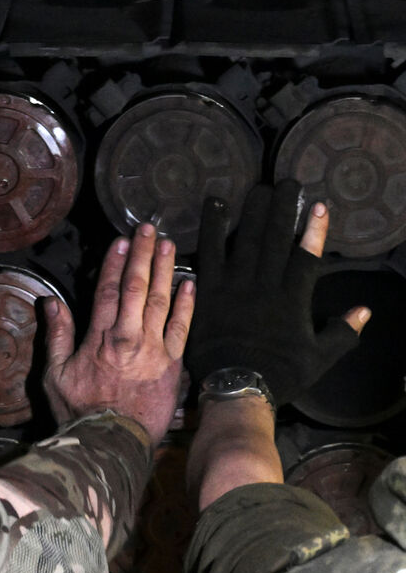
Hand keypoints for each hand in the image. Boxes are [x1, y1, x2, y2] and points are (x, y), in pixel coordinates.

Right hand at [43, 223, 194, 443]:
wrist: (113, 441)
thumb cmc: (80, 410)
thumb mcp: (55, 374)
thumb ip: (56, 336)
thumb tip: (50, 303)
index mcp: (99, 337)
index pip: (107, 290)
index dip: (115, 262)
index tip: (121, 239)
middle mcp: (129, 337)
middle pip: (137, 287)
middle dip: (143, 255)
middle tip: (150, 228)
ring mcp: (153, 349)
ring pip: (161, 300)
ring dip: (165, 270)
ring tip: (169, 244)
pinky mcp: (173, 364)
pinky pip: (182, 328)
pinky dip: (186, 304)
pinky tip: (190, 283)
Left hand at [185, 179, 370, 405]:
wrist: (236, 389)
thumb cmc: (279, 376)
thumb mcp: (319, 358)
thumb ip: (342, 333)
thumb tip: (365, 311)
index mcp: (293, 301)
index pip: (306, 258)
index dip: (313, 231)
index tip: (319, 206)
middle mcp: (264, 288)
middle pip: (275, 240)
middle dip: (282, 209)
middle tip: (285, 183)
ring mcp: (234, 288)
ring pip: (245, 242)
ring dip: (250, 212)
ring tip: (256, 189)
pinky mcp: (207, 292)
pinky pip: (209, 255)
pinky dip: (211, 230)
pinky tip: (213, 206)